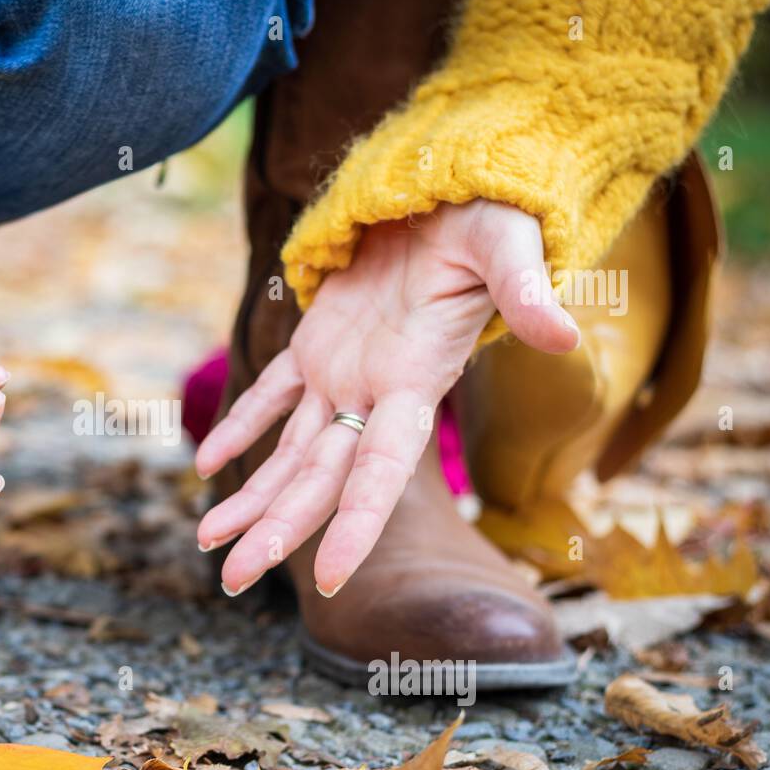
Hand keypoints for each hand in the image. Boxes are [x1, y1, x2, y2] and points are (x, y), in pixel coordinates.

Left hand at [195, 200, 580, 596]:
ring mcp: (343, 371)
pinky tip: (207, 463)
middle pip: (320, 480)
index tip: (328, 581)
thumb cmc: (490, 214)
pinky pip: (272, 393)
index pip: (381, 471)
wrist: (459, 187)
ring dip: (251, 496)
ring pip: (290, 450)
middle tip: (229, 582)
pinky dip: (241, 423)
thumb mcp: (506, 246)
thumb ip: (525, 293)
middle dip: (277, 531)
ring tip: (207, 542)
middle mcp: (374, 392)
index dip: (357, 526)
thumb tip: (563, 337)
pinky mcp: (319, 342)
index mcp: (413, 381)